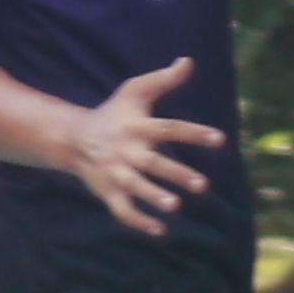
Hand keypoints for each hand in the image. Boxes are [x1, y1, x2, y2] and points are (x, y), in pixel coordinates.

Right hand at [54, 60, 221, 238]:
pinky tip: (161, 231)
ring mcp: (115, 173)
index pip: (168, 128)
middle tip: (202, 185)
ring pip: (135, 188)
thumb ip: (163, 79)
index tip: (219, 140)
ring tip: (175, 206)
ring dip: (153, 197)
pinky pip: (122, 211)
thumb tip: (188, 61)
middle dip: (176, 174)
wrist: (74, 138)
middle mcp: (126, 150)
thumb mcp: (135, 90)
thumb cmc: (114, 113)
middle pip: (152, 163)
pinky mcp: (108, 192)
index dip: (194, 133)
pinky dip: (139, 222)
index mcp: (136, 126)